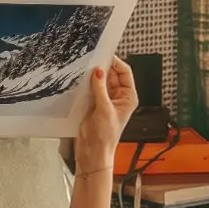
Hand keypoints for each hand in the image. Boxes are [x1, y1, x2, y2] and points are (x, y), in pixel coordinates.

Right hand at [73, 57, 137, 177]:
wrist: (92, 152)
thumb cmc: (105, 136)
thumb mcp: (104, 109)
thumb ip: (100, 89)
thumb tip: (98, 71)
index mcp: (128, 97)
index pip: (125, 73)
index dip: (116, 63)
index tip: (105, 55)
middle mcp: (118, 97)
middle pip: (111, 74)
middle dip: (102, 68)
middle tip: (91, 61)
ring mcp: (105, 99)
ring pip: (100, 80)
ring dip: (93, 76)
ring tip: (84, 69)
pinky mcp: (93, 103)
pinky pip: (91, 88)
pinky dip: (86, 83)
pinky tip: (80, 79)